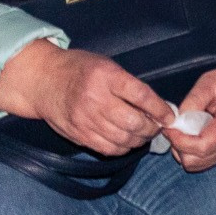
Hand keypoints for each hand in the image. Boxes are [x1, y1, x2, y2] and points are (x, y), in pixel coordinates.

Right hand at [0, 41, 170, 156]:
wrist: (44, 82)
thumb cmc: (81, 69)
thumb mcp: (108, 66)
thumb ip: (129, 84)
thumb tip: (156, 106)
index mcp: (107, 77)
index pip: (141, 96)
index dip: (160, 109)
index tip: (170, 116)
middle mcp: (96, 100)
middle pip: (133, 122)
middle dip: (152, 128)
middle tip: (159, 126)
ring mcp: (85, 120)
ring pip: (122, 139)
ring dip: (140, 139)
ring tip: (146, 134)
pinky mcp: (78, 135)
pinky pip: (107, 148)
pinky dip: (123, 148)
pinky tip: (128, 141)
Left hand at [164, 21, 215, 171]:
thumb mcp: (213, 80)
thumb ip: (193, 100)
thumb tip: (176, 120)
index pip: (200, 147)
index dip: (179, 140)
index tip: (170, 125)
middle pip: (194, 162)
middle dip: (179, 146)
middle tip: (177, 126)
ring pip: (196, 165)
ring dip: (184, 150)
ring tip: (187, 128)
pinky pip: (203, 161)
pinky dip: (193, 151)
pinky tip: (196, 132)